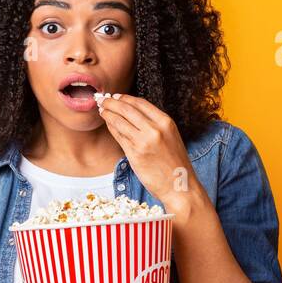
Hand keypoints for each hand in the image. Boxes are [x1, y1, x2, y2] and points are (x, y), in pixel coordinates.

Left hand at [97, 93, 199, 216]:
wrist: (179, 186)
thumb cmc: (174, 163)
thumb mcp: (170, 137)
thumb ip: (155, 125)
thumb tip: (133, 113)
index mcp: (166, 122)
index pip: (141, 103)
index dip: (125, 98)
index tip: (116, 96)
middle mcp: (155, 129)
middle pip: (127, 109)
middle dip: (112, 102)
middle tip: (102, 100)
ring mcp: (144, 141)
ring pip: (120, 121)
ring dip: (108, 113)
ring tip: (102, 110)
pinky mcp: (135, 153)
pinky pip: (119, 136)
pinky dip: (111, 127)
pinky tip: (107, 124)